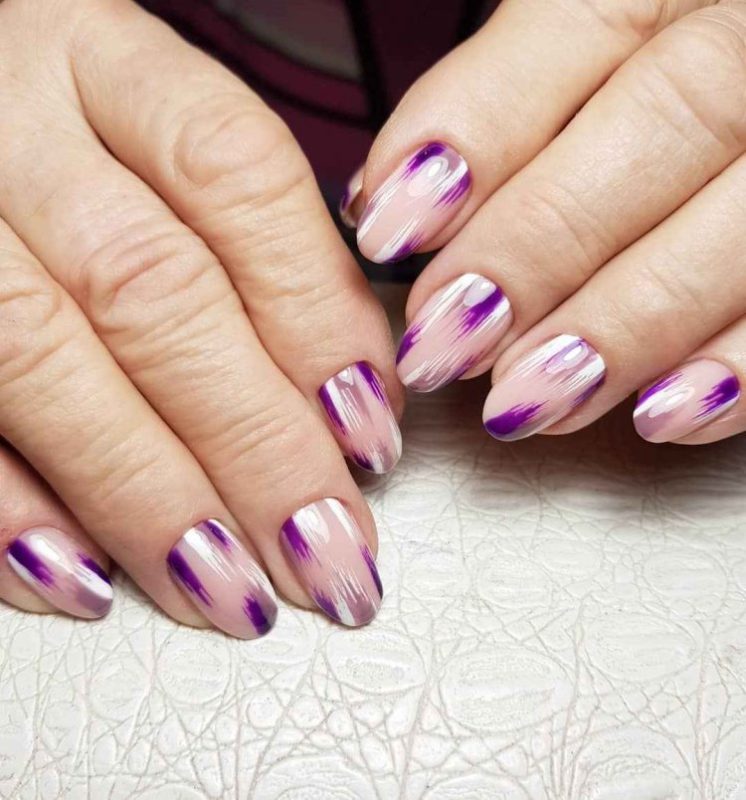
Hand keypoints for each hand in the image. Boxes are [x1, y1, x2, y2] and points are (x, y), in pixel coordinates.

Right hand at [0, 0, 401, 634]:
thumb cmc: (57, 124)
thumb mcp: (154, 134)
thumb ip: (248, 241)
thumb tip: (350, 384)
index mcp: (104, 62)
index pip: (239, 178)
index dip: (317, 316)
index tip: (372, 433)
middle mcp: (9, 125)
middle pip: (156, 294)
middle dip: (255, 445)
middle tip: (327, 553)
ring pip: (44, 362)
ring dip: (149, 498)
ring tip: (234, 594)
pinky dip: (11, 510)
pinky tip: (88, 577)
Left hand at [347, 0, 745, 444]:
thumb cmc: (647, 106)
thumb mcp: (574, 72)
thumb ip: (495, 115)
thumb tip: (386, 199)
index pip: (582, 23)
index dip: (477, 131)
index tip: (390, 227)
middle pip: (668, 119)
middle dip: (540, 245)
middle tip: (445, 342)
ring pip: (744, 221)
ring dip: (625, 326)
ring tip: (528, 398)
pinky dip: (737, 368)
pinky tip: (661, 413)